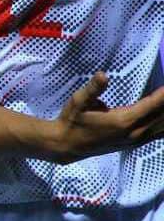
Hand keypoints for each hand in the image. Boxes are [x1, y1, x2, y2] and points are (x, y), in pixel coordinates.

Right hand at [46, 72, 163, 163]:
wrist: (67, 145)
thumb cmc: (72, 121)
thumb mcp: (77, 102)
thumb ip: (93, 89)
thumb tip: (103, 75)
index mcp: (122, 121)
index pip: (152, 105)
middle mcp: (134, 132)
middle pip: (163, 116)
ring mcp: (136, 140)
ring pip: (163, 127)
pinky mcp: (136, 143)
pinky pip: (159, 134)